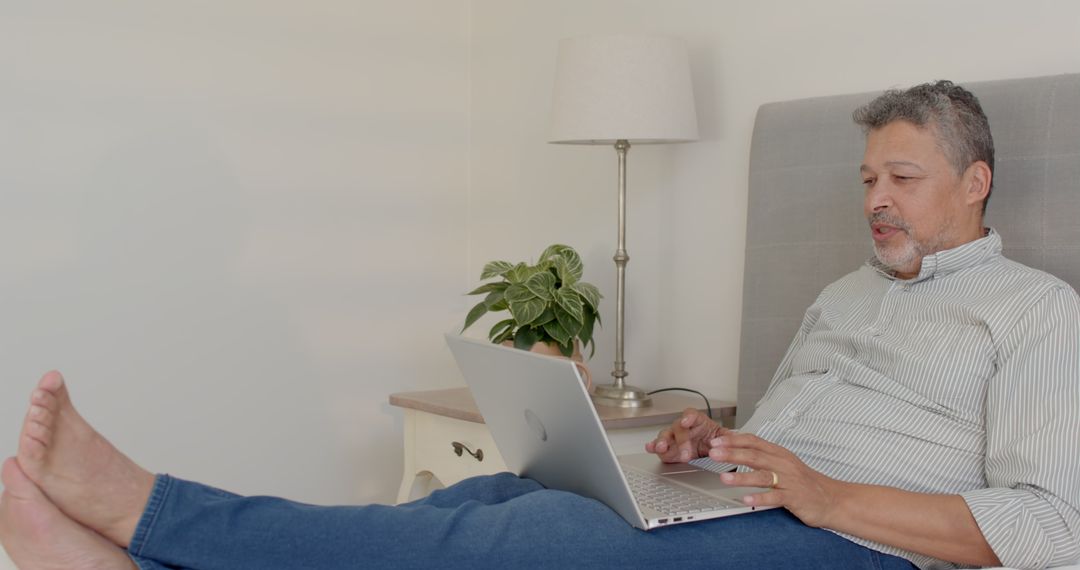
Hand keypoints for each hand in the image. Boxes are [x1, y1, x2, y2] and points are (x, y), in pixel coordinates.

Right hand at [644, 408, 726, 462]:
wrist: (707, 448)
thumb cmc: (712, 438)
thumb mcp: (723, 437)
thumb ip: (728, 437)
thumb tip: (736, 438)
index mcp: (697, 421)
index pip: (691, 414)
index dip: (688, 417)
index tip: (686, 422)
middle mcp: (683, 427)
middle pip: (678, 428)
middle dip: (681, 440)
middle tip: (686, 453)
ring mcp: (673, 437)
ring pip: (665, 435)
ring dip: (662, 441)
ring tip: (661, 447)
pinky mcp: (667, 448)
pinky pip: (658, 446)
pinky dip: (653, 447)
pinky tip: (651, 448)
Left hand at [708, 432, 843, 527]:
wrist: (832, 498)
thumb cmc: (804, 482)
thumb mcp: (784, 463)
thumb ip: (763, 456)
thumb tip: (737, 449)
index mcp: (779, 453)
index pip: (754, 441)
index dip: (734, 440)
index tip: (716, 440)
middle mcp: (783, 464)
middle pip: (754, 455)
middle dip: (732, 454)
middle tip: (713, 453)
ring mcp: (789, 480)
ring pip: (762, 475)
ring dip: (741, 476)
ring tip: (724, 478)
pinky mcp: (794, 497)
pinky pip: (775, 497)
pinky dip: (760, 497)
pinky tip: (746, 499)